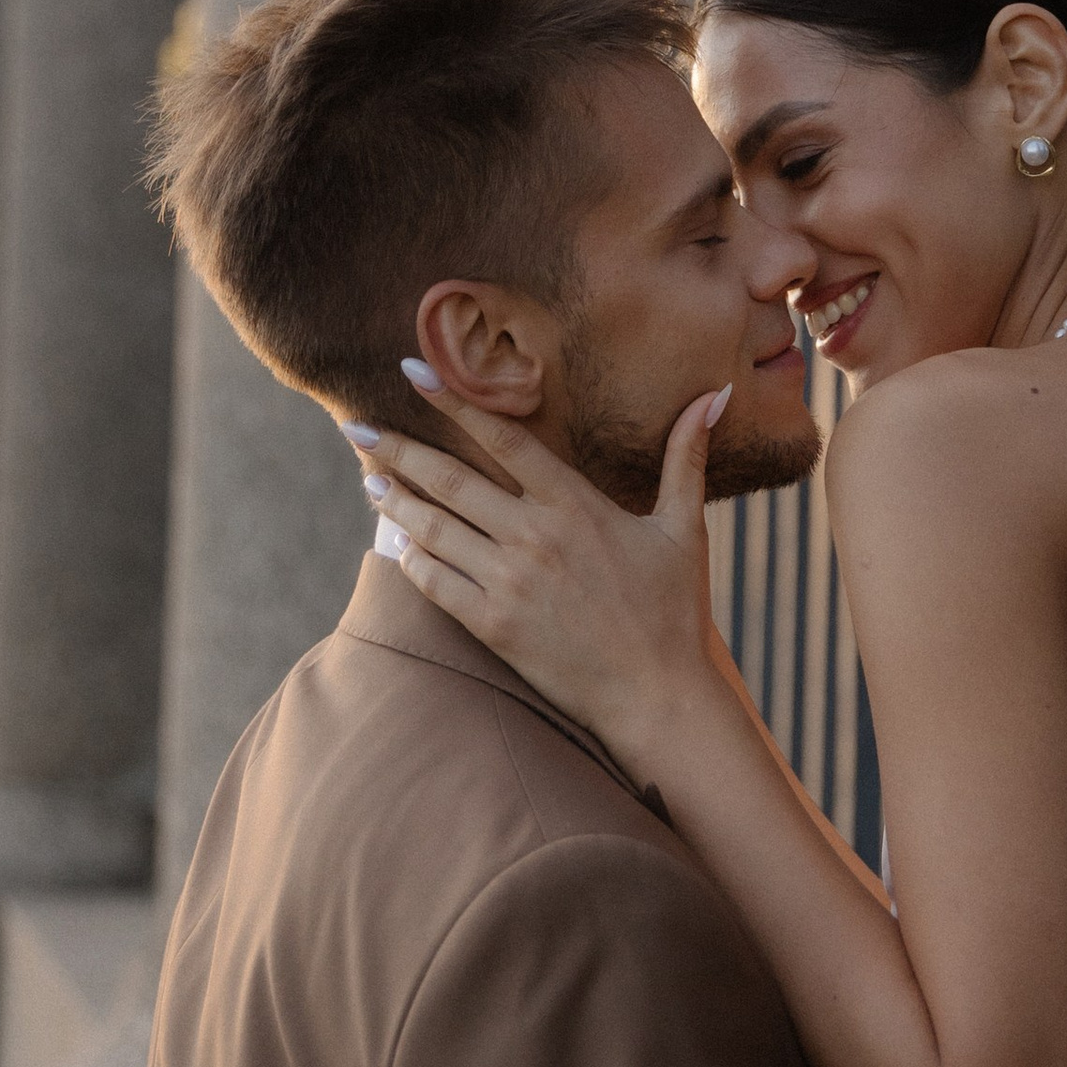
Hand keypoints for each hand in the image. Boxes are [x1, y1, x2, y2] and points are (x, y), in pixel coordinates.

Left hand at [342, 396, 730, 771]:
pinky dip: (411, 560)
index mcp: (576, 505)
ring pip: (434, 529)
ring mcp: (511, 583)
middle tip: (353, 425)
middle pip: (450, 479)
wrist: (658, 696)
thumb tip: (713, 395)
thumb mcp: (685, 528)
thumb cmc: (674, 611)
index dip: (454, 402)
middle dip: (397, 448)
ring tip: (367, 478)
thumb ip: (686, 458)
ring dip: (394, 500)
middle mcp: (535, 537)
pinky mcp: (495, 627)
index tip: (412, 371)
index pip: (503, 439)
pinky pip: (436, 584)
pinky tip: (395, 543)